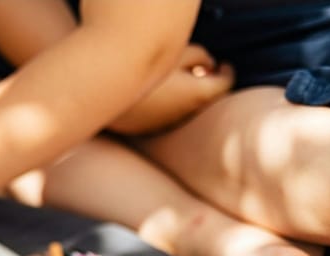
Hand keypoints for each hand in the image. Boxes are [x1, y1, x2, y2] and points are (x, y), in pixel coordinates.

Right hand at [108, 44, 234, 135]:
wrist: (102, 84)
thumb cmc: (143, 62)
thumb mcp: (177, 51)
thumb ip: (200, 57)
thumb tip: (208, 66)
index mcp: (198, 94)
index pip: (225, 84)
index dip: (227, 72)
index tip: (224, 65)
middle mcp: (185, 115)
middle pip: (204, 100)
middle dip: (205, 85)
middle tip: (198, 70)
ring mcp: (163, 126)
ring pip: (183, 111)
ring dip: (184, 98)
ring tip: (171, 80)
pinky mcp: (143, 130)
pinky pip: (161, 118)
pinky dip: (164, 107)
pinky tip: (150, 93)